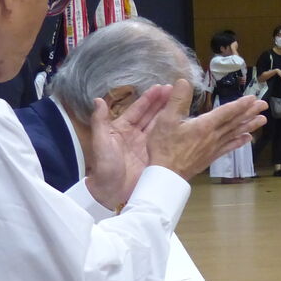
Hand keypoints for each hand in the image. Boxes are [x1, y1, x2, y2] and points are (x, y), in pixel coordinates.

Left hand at [84, 84, 170, 209]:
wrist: (112, 193)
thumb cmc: (104, 167)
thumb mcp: (100, 142)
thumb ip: (100, 121)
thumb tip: (98, 100)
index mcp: (122, 129)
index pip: (137, 110)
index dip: (148, 99)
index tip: (159, 88)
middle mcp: (136, 135)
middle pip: (151, 115)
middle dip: (162, 102)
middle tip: (174, 91)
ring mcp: (147, 146)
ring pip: (160, 126)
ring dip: (169, 113)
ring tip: (181, 102)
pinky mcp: (155, 156)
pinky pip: (165, 141)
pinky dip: (173, 131)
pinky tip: (182, 123)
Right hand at [146, 80, 267, 179]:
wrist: (166, 175)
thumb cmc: (164, 147)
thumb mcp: (166, 119)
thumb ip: (177, 100)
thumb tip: (184, 81)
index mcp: (205, 125)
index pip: (227, 112)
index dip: (241, 104)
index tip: (253, 98)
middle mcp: (213, 136)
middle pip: (235, 122)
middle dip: (250, 112)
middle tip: (264, 105)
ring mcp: (214, 147)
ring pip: (235, 134)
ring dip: (249, 126)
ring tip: (263, 120)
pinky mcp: (211, 157)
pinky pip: (229, 147)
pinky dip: (239, 142)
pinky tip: (248, 139)